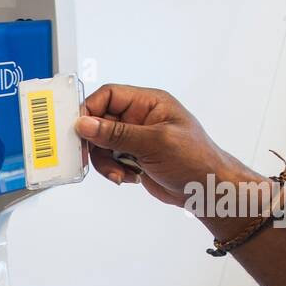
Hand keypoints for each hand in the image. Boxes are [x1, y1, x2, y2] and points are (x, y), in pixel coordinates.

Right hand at [76, 84, 254, 207]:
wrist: (206, 189)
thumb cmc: (195, 160)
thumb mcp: (154, 143)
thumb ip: (117, 134)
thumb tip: (86, 124)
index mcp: (149, 103)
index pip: (109, 95)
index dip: (90, 110)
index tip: (79, 129)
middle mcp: (140, 117)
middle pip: (100, 122)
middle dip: (96, 143)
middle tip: (94, 157)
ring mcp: (135, 138)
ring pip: (101, 144)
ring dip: (105, 161)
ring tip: (119, 172)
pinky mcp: (132, 156)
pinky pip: (109, 159)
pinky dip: (112, 170)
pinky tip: (129, 176)